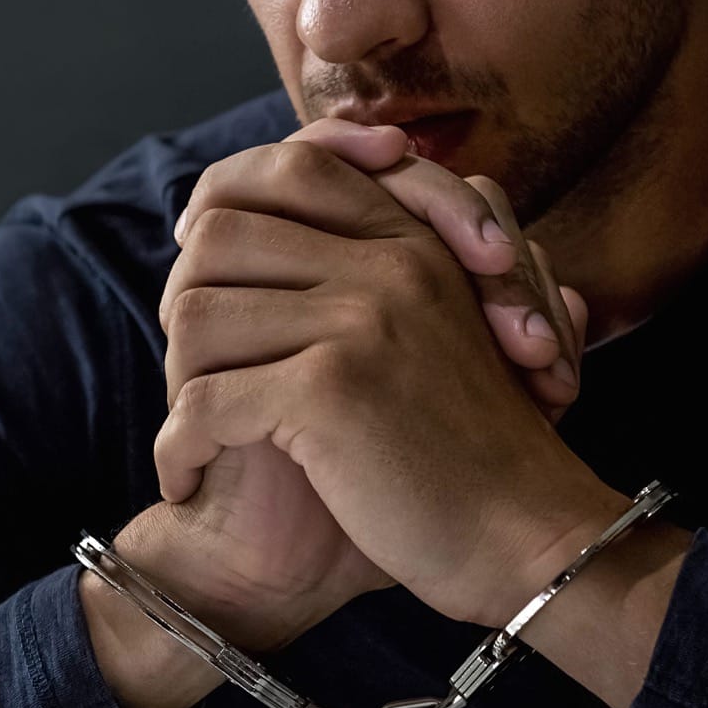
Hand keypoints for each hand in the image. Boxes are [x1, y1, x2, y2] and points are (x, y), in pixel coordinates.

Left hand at [155, 136, 623, 627]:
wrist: (531, 540)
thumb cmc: (481, 457)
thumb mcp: (451, 338)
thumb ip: (390, 279)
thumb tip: (302, 241)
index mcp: (417, 242)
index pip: (294, 167)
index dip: (224, 205)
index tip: (199, 265)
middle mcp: (391, 263)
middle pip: (221, 235)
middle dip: (183, 304)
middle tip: (189, 369)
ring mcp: (362, 320)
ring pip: (196, 315)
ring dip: (176, 381)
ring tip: (191, 432)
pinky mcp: (331, 388)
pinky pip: (204, 400)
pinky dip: (178, 447)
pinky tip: (186, 479)